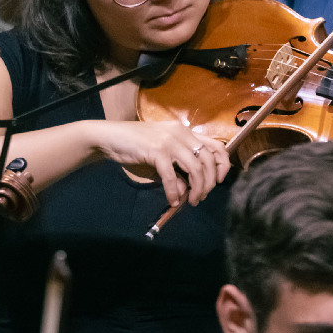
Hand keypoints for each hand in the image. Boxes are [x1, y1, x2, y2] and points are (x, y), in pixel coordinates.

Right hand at [91, 120, 229, 206]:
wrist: (108, 137)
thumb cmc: (133, 145)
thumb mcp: (161, 155)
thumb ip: (176, 169)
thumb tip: (187, 190)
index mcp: (185, 131)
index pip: (216, 145)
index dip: (223, 165)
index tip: (219, 180)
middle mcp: (181, 133)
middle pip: (208, 161)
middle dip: (209, 183)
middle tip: (201, 197)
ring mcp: (169, 141)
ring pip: (195, 169)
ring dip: (196, 189)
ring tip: (191, 202)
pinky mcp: (157, 151)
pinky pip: (172, 177)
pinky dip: (173, 192)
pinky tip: (172, 201)